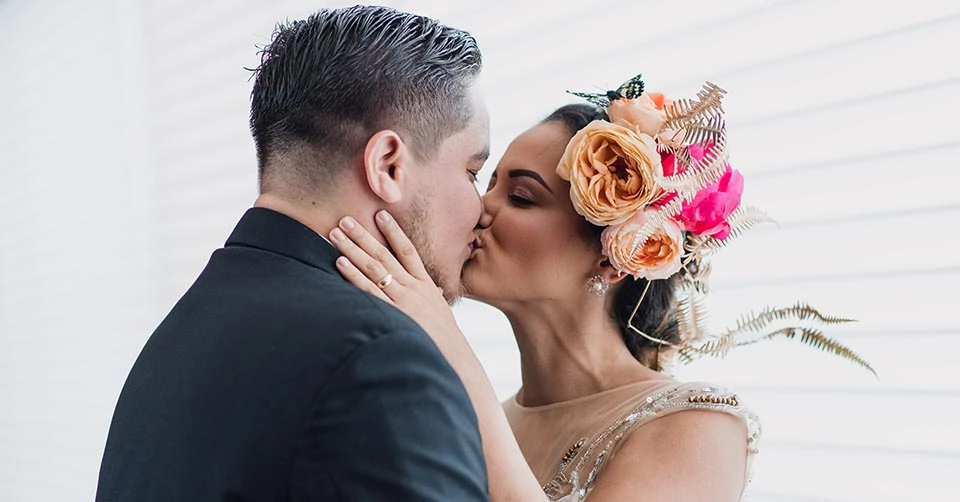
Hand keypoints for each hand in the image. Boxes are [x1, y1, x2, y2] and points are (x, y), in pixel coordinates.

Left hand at [328, 210, 465, 355]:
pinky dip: (354, 275)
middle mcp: (412, 287)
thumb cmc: (443, 337)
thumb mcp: (440, 311)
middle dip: (363, 235)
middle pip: (384, 254)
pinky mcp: (392, 313)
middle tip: (345, 219)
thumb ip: (432, 298)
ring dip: (352, 249)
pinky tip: (340, 262)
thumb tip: (435, 292)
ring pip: (373, 267)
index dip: (393, 231)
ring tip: (335, 234)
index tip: (380, 214)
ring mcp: (402, 299)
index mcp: (425, 284)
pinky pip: (369, 290)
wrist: (452, 356)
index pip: (407, 250)